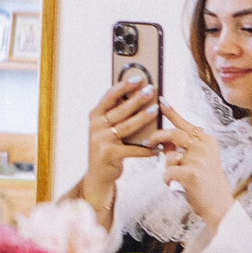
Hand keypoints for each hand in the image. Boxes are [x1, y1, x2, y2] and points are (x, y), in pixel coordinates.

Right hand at [79, 79, 158, 221]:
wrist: (98, 174)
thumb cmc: (108, 147)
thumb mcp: (107, 129)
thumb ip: (118, 115)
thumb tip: (139, 96)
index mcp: (95, 116)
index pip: (109, 97)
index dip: (123, 86)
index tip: (138, 78)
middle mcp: (95, 127)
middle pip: (120, 110)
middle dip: (136, 99)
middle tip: (151, 91)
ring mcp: (101, 140)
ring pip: (126, 127)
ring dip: (142, 118)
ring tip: (155, 110)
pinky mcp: (108, 154)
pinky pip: (132, 149)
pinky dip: (146, 149)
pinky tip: (157, 146)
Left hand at [150, 102, 234, 226]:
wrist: (219, 206)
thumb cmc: (205, 183)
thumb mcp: (197, 161)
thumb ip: (181, 149)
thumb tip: (163, 142)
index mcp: (207, 141)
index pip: (185, 123)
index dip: (171, 112)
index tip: (160, 101)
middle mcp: (204, 146)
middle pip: (173, 134)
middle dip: (157, 137)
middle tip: (148, 143)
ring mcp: (199, 159)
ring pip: (169, 156)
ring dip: (168, 167)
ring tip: (176, 177)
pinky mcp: (191, 173)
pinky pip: (167, 172)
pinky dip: (167, 180)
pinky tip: (174, 186)